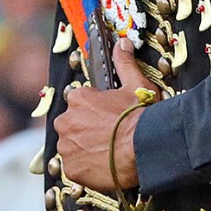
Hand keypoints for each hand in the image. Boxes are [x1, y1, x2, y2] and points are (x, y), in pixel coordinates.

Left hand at [53, 42, 154, 193]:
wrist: (144, 148)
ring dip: (86, 149)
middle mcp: (66, 120)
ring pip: (73, 147)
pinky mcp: (71, 168)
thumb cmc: (141, 116)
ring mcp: (66, 146)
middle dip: (86, 131)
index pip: (80, 103)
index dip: (96, 111)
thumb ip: (124, 63)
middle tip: (109, 137)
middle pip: (73, 125)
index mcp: (78, 98)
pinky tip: (105, 166)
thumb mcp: (136, 84)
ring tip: (109, 153)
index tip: (110, 118)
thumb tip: (122, 43)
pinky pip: (76, 167)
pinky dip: (87, 168)